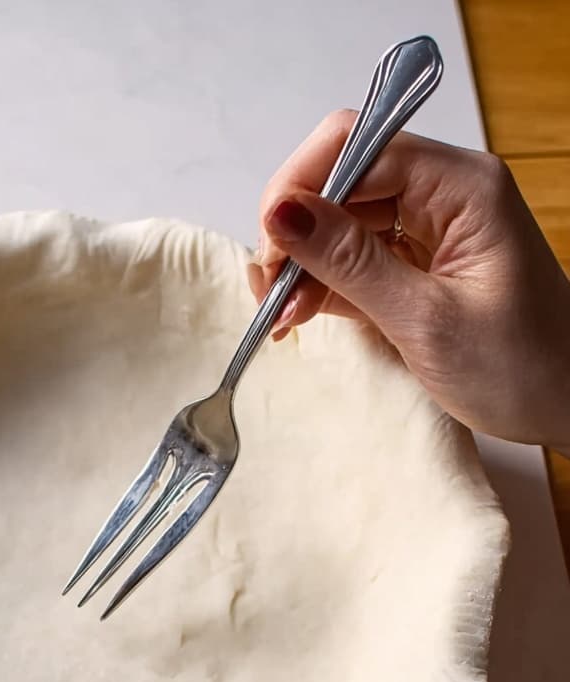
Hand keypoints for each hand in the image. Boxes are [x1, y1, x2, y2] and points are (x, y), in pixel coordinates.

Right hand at [248, 110, 569, 451]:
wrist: (565, 405)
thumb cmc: (520, 367)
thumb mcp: (425, 318)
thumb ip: (350, 262)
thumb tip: (283, 214)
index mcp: (462, 186)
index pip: (358, 145)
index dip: (302, 189)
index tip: (271, 248)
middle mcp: (444, 192)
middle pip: (342, 177)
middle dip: (295, 228)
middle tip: (270, 289)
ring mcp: (429, 226)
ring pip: (340, 219)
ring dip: (303, 262)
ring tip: (283, 315)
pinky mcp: (417, 261)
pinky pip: (354, 254)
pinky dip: (322, 282)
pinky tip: (301, 313)